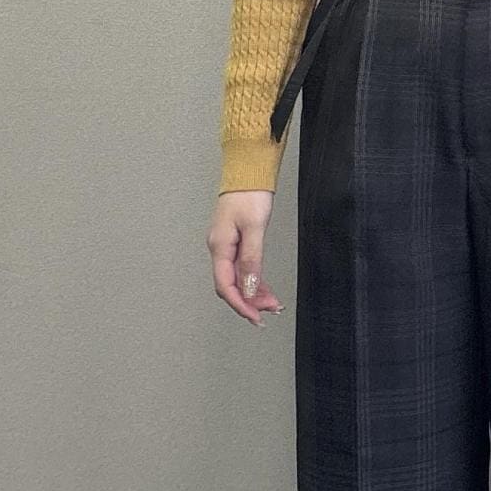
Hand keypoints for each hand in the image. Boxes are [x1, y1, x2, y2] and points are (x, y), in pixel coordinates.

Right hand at [209, 190, 284, 327]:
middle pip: (231, 286)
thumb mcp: (254, 228)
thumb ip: (251, 260)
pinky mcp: (234, 242)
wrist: (248, 173)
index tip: (256, 317)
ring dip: (253, 293)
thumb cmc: (249, 195)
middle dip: (249, 302)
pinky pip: (241, 268)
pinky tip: (263, 288)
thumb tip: (249, 288)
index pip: (226, 286)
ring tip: (272, 303)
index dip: (241, 305)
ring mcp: (226, 246)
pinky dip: (253, 280)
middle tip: (270, 311)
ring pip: (237, 279)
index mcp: (220, 247)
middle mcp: (219, 249)